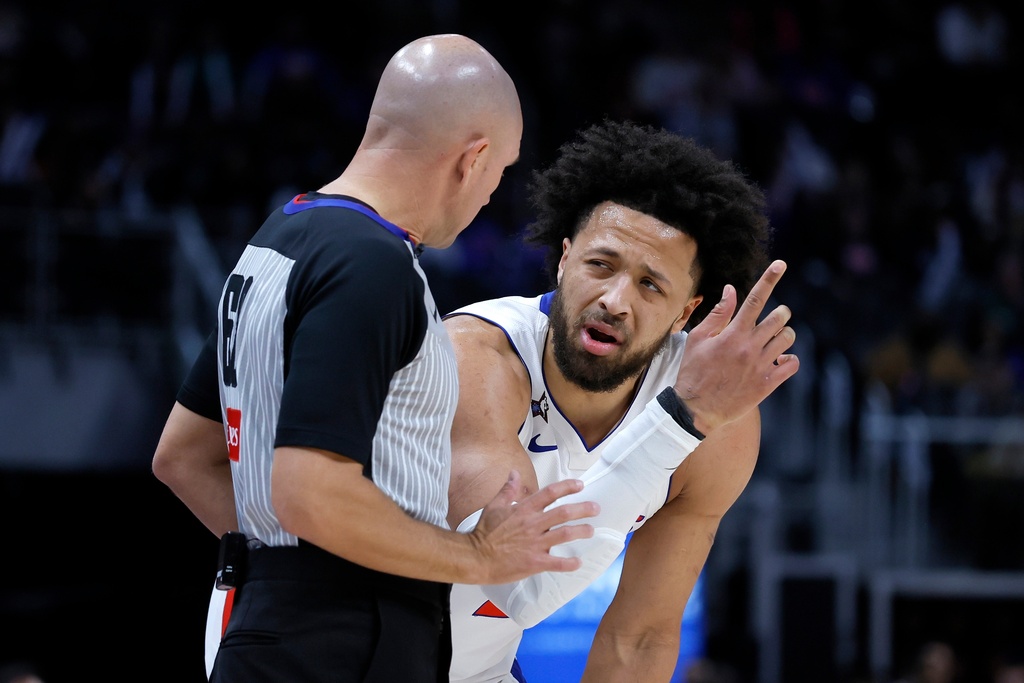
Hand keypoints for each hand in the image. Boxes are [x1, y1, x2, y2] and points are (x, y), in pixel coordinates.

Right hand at [468, 470, 598, 583]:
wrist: (475, 557)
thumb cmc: (484, 532)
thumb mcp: (494, 506)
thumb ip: (508, 489)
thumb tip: (514, 473)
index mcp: (524, 509)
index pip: (550, 493)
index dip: (567, 487)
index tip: (580, 485)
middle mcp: (532, 524)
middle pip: (564, 512)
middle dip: (583, 509)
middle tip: (596, 508)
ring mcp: (535, 543)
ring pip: (565, 534)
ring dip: (581, 531)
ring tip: (591, 530)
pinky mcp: (534, 562)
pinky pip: (557, 562)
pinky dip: (570, 563)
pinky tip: (578, 562)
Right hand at [672, 259, 798, 433]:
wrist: (696, 409)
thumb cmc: (693, 371)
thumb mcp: (698, 339)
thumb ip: (718, 314)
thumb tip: (731, 290)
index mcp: (732, 333)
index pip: (755, 299)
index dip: (769, 279)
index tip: (781, 264)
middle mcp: (749, 347)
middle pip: (780, 317)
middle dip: (779, 315)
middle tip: (770, 322)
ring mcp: (760, 365)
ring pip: (788, 338)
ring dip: (783, 335)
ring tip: (772, 342)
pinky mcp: (767, 383)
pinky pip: (792, 363)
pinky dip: (789, 359)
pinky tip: (778, 360)